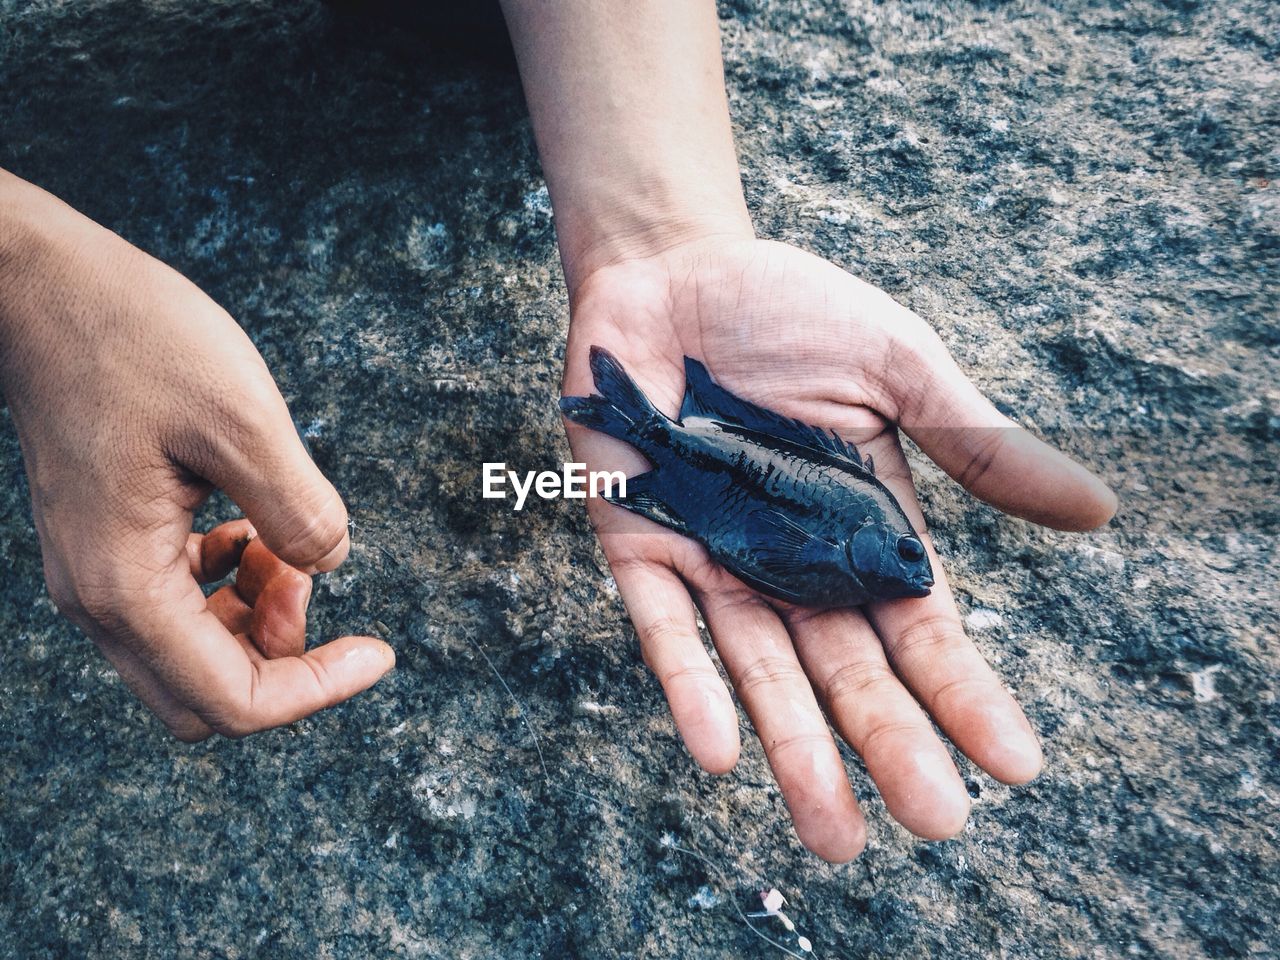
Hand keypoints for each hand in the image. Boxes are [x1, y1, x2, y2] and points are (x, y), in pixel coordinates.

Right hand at [0, 172, 393, 739]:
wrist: (44, 288)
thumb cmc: (134, 340)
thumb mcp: (243, 421)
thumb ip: (298, 510)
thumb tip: (328, 564)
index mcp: (126, 585)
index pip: (234, 701)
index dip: (319, 689)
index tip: (379, 652)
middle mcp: (99, 598)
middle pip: (206, 698)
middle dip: (283, 661)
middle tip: (314, 580)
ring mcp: (95, 573)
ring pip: (192, 654)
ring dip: (256, 620)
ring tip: (288, 546)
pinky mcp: (104, 542)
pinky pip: (176, 604)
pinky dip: (229, 587)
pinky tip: (252, 530)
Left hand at [562, 236, 1115, 860]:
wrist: (671, 269)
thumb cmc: (785, 310)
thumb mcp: (897, 368)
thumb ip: (975, 445)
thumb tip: (1099, 512)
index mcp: (863, 526)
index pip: (921, 626)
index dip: (964, 692)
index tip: (1014, 763)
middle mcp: (791, 561)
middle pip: (846, 668)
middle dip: (889, 743)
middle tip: (936, 824)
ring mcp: (714, 558)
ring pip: (760, 671)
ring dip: (793, 748)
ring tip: (835, 835)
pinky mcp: (638, 545)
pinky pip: (665, 628)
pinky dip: (690, 686)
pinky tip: (720, 752)